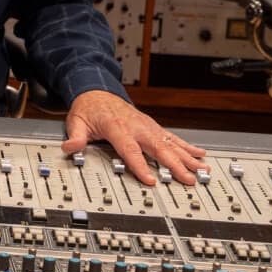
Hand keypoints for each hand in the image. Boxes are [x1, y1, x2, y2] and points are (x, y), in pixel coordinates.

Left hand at [61, 89, 207, 185]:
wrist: (97, 91)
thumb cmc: (88, 109)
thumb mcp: (76, 121)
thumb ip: (75, 136)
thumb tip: (70, 147)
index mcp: (117, 127)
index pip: (130, 150)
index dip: (141, 166)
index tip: (151, 180)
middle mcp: (136, 127)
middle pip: (157, 149)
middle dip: (174, 165)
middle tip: (188, 179)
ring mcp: (147, 126)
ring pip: (170, 144)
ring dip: (187, 157)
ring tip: (202, 169)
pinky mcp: (152, 126)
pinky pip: (172, 137)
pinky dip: (186, 146)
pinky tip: (200, 154)